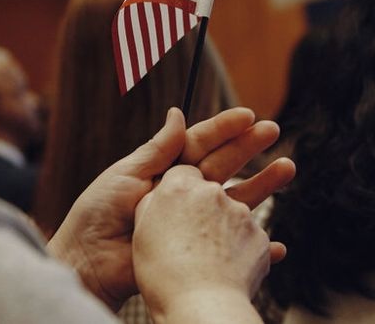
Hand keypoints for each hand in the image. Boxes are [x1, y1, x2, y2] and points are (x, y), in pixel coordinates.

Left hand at [46, 107, 293, 309]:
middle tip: (273, 130)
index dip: (223, 130)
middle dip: (249, 148)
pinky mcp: (197, 251)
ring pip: (234, 202)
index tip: (247, 115)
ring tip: (287, 169)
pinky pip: (232, 248)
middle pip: (224, 166)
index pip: (200, 144)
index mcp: (165, 170)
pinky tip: (277, 243)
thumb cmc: (97, 214)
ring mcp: (192, 223)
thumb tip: (178, 113)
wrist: (87, 262)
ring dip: (262, 187)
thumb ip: (158, 149)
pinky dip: (257, 248)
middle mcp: (183, 194)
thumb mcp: (126, 173)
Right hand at [133, 165, 271, 322]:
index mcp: (180, 187)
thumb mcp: (143, 231)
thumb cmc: (162, 272)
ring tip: (207, 261)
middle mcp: (214, 192)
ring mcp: (241, 213)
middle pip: (210, 190)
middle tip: (193, 235)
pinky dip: (238, 250)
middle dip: (204, 207)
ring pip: (231, 215)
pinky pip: (248, 238)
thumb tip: (160, 193)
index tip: (176, 209)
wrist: (200, 306)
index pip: (182, 173)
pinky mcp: (259, 236)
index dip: (179, 191)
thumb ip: (152, 203)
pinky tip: (224, 270)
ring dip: (222, 230)